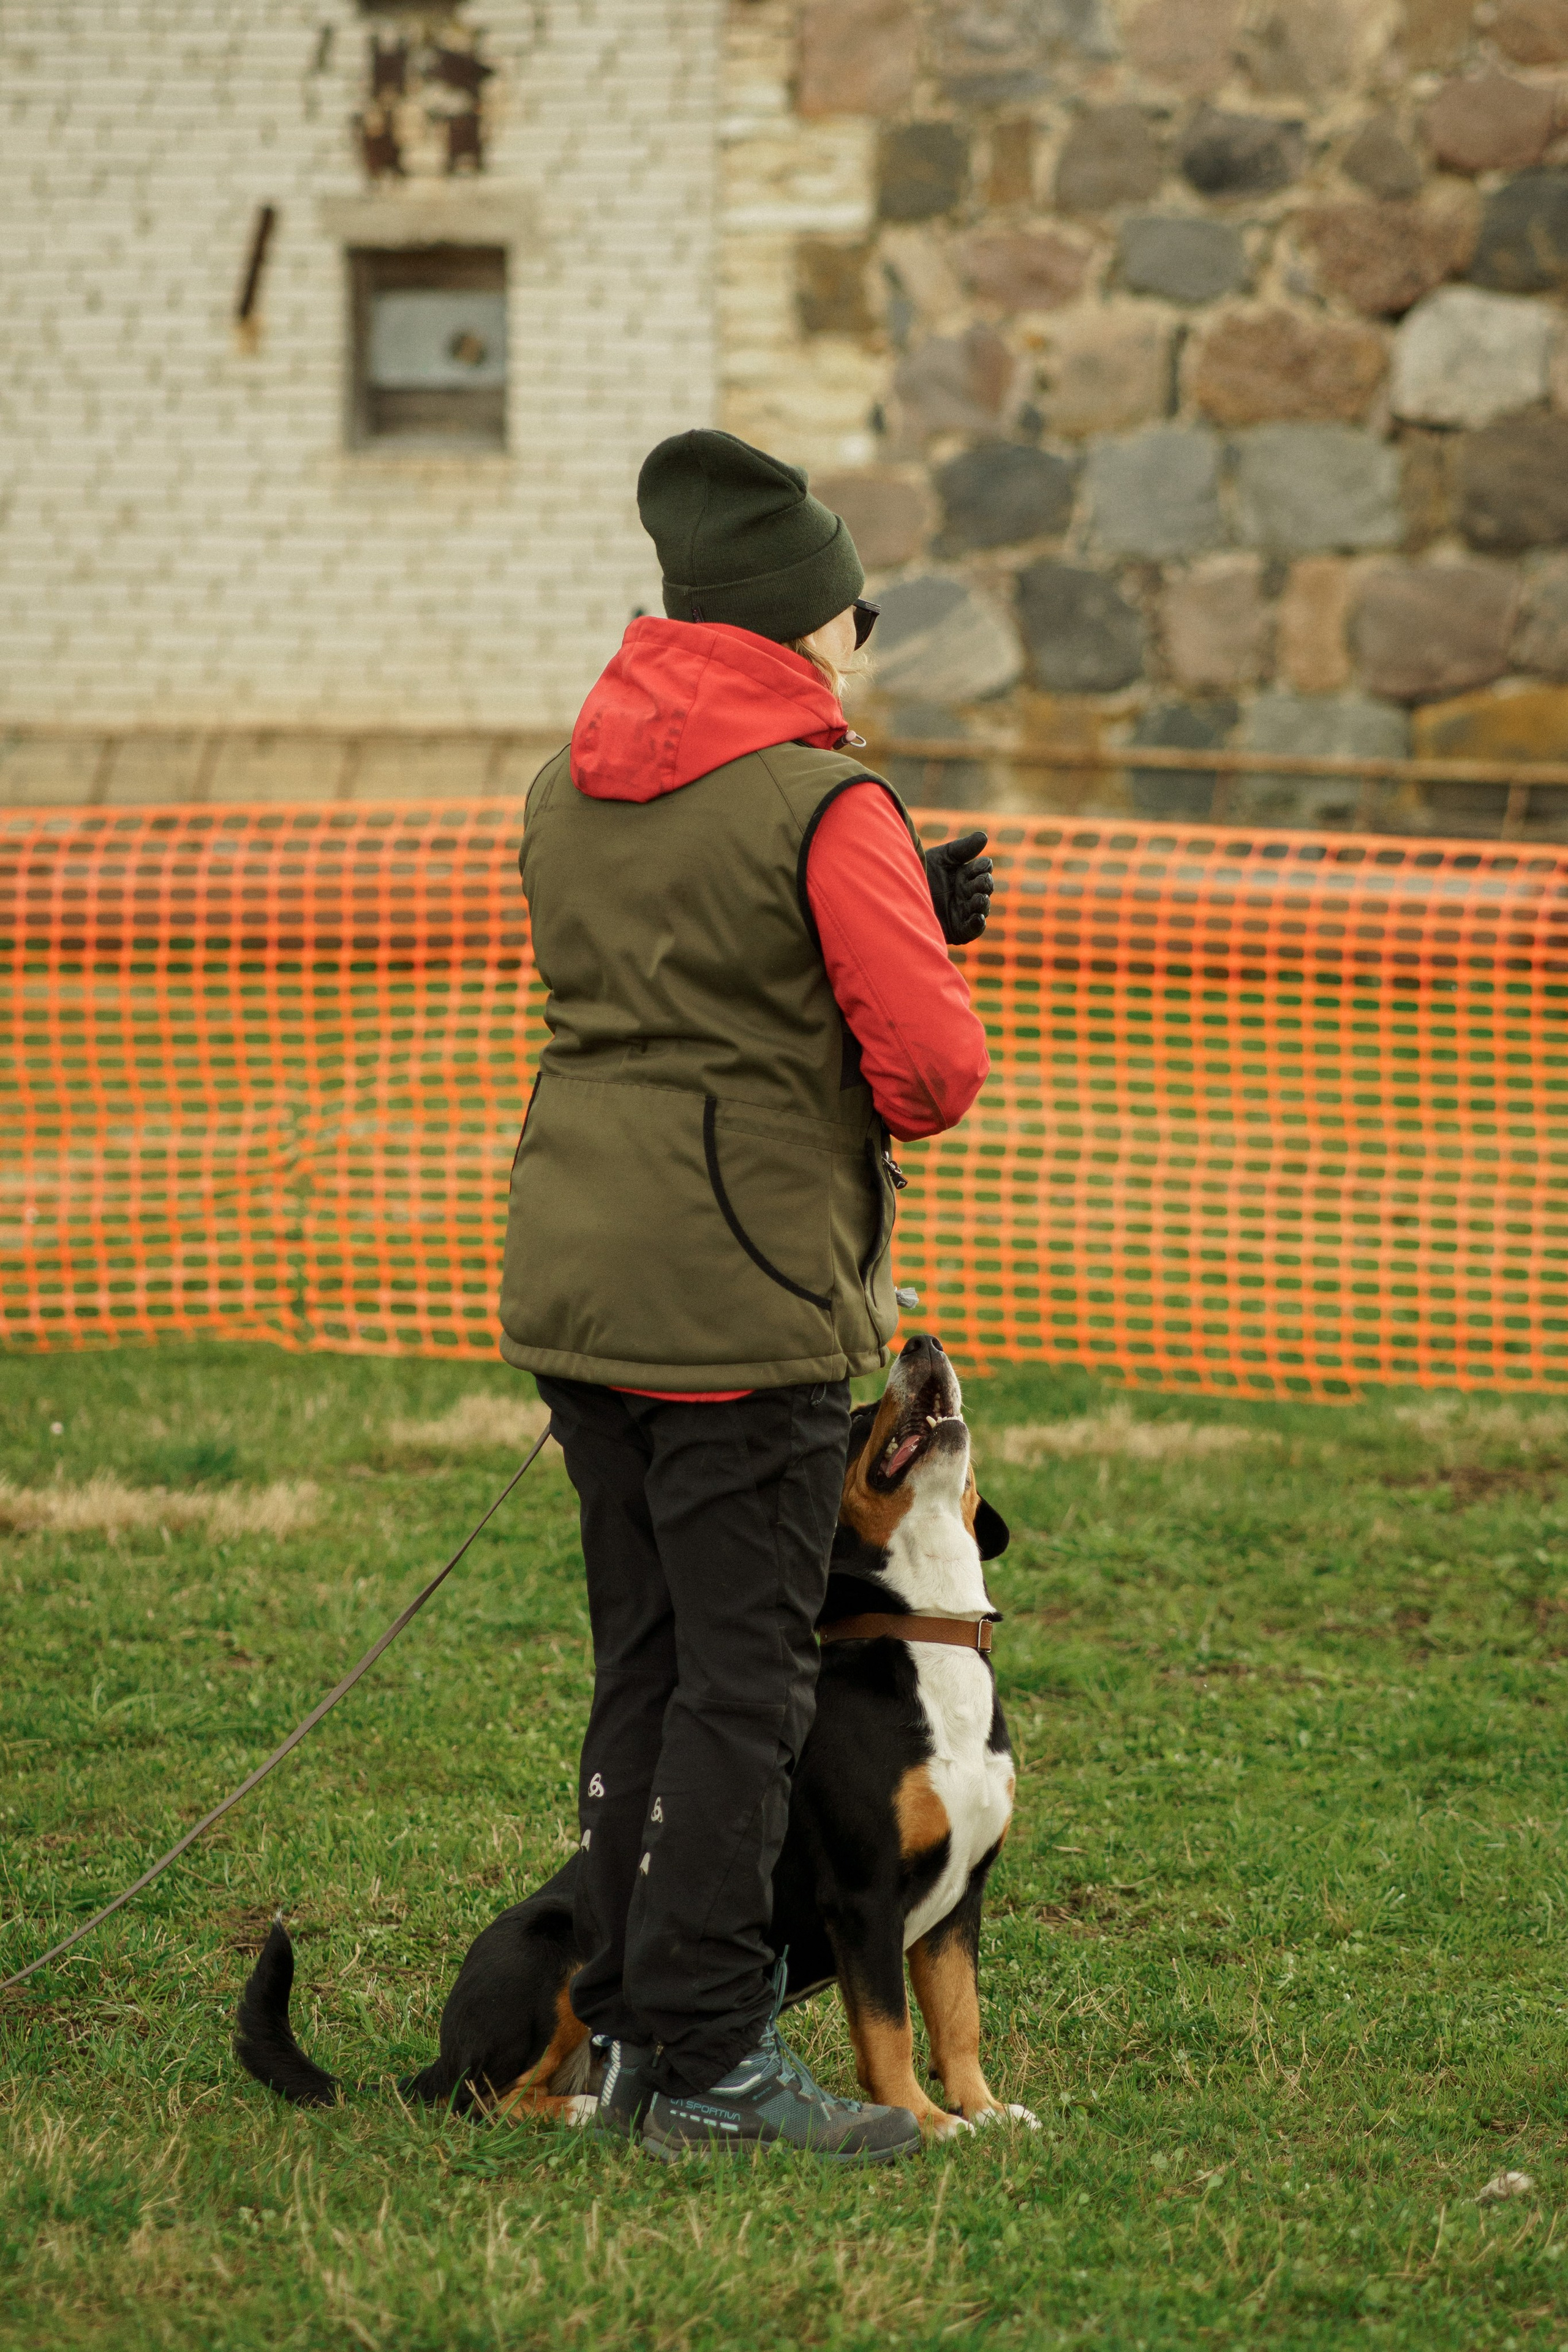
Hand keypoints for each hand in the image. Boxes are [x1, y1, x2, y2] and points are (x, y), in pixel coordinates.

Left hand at [925, 831, 992, 945]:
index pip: (983, 868)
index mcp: (965, 874)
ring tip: (978, 898)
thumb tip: (984, 836)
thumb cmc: (917, 874)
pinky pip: (974, 928)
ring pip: (982, 906)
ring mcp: (963, 911)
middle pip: (985, 886)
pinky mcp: (958, 929)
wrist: (895, 895)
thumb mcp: (940, 858)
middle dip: (984, 883)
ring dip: (983, 902)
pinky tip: (977, 917)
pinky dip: (978, 923)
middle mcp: (967, 892)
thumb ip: (962, 848)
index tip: (978, 866)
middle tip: (978, 882)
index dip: (983, 866)